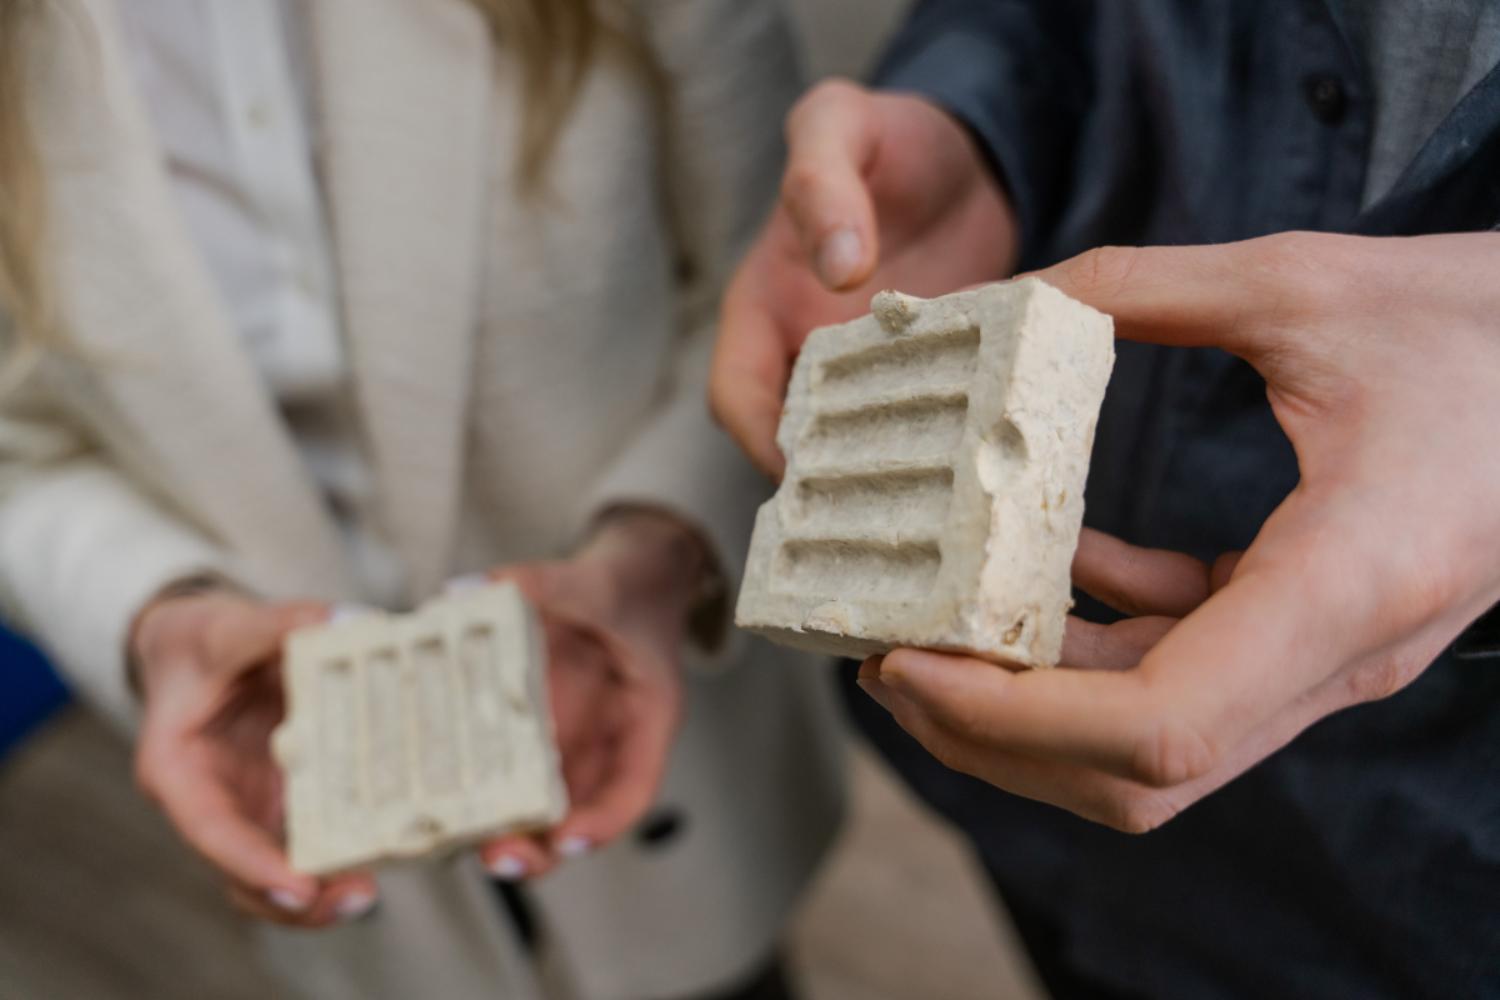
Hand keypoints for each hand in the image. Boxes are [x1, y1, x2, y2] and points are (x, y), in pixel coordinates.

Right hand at [131, 591, 376, 925]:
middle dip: (297, 899)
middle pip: (246, 874)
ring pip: (281, 869)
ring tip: (373, 890)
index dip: (252, 863)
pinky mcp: (286, 801)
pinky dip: (348, 844)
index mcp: (179, 771)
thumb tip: (348, 620)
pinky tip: (394, 841)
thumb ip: (280, 623)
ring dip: (324, 888)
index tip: (299, 887)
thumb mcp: (228, 626)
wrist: (200, 647)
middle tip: (360, 896)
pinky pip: (315, 835)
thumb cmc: (201, 641)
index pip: (212, 831)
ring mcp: (251, 808)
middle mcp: (212, 803)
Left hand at [476, 509, 710, 878]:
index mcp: (645, 717)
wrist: (629, 573)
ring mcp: (567, 741)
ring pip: (538, 806)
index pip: (634, 788)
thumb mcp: (595, 580)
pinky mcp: (531, 729)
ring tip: (454, 838)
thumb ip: (539, 583)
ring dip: (501, 829)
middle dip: (539, 848)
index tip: (566, 838)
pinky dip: (474, 783)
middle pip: (578, 816)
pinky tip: (432, 785)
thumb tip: (465, 590)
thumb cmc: (627, 585)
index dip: (603, 822)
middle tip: (497, 857)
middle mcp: (605, 741)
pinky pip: (504, 765)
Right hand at [710, 80, 1018, 476]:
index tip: (805, 469)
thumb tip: (839, 265)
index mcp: (764, 307)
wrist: (964, 151)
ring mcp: (871, 374)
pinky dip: (949, 445)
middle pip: (799, 440)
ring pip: (865, 445)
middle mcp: (809, 352)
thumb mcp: (838, 125)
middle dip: (830, 478)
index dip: (759, 438)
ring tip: (939, 499)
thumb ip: (822, 180)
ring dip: (893, 472)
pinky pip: (929, 427)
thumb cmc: (885, 133)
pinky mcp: (931, 382)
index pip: (737, 395)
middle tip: (884, 507)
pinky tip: (987, 457)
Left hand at [859, 232, 1499, 831]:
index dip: (1012, 720)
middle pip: (1135, 774)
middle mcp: (1337, 655)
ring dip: (1031, 702)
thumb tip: (1014, 296)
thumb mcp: (1307, 285)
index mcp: (1346, 581)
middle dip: (992, 736)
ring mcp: (1327, 659)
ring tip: (933, 629)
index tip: (910, 662)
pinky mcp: (1314, 633)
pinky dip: (1098, 641)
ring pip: (1152, 745)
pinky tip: (1054, 569)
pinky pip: (1186, 675)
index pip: (1158, 729)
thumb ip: (1146, 286)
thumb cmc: (1484, 327)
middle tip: (888, 659)